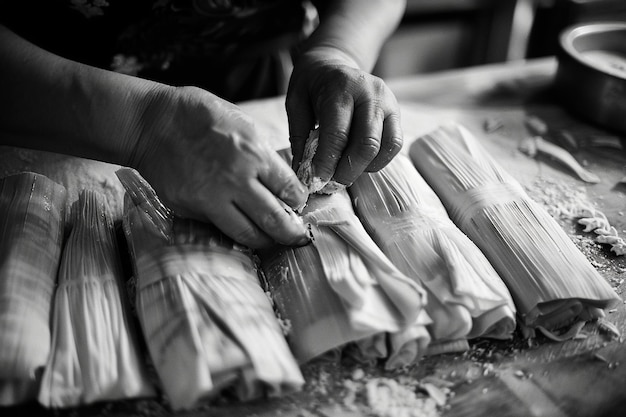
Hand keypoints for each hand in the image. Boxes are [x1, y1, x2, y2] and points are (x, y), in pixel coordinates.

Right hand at [129, 86, 308, 248]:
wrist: (152, 124)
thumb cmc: (199, 116)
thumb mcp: (244, 124)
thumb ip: (264, 155)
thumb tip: (282, 180)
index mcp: (254, 154)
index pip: (290, 190)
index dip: (299, 201)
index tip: (298, 204)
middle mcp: (236, 180)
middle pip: (275, 219)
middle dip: (292, 233)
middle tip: (299, 238)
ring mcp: (211, 198)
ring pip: (248, 233)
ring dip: (265, 240)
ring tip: (273, 240)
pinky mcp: (191, 210)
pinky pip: (219, 227)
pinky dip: (234, 231)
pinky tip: (241, 227)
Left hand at [286, 47, 402, 186]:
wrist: (335, 62)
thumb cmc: (312, 85)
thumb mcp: (296, 103)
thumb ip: (299, 137)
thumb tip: (303, 174)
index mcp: (341, 87)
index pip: (337, 134)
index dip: (327, 163)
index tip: (316, 181)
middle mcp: (370, 93)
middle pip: (366, 144)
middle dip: (347, 171)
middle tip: (330, 183)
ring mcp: (388, 102)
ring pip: (384, 147)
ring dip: (363, 168)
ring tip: (343, 171)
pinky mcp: (396, 112)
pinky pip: (394, 145)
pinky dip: (377, 161)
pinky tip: (359, 162)